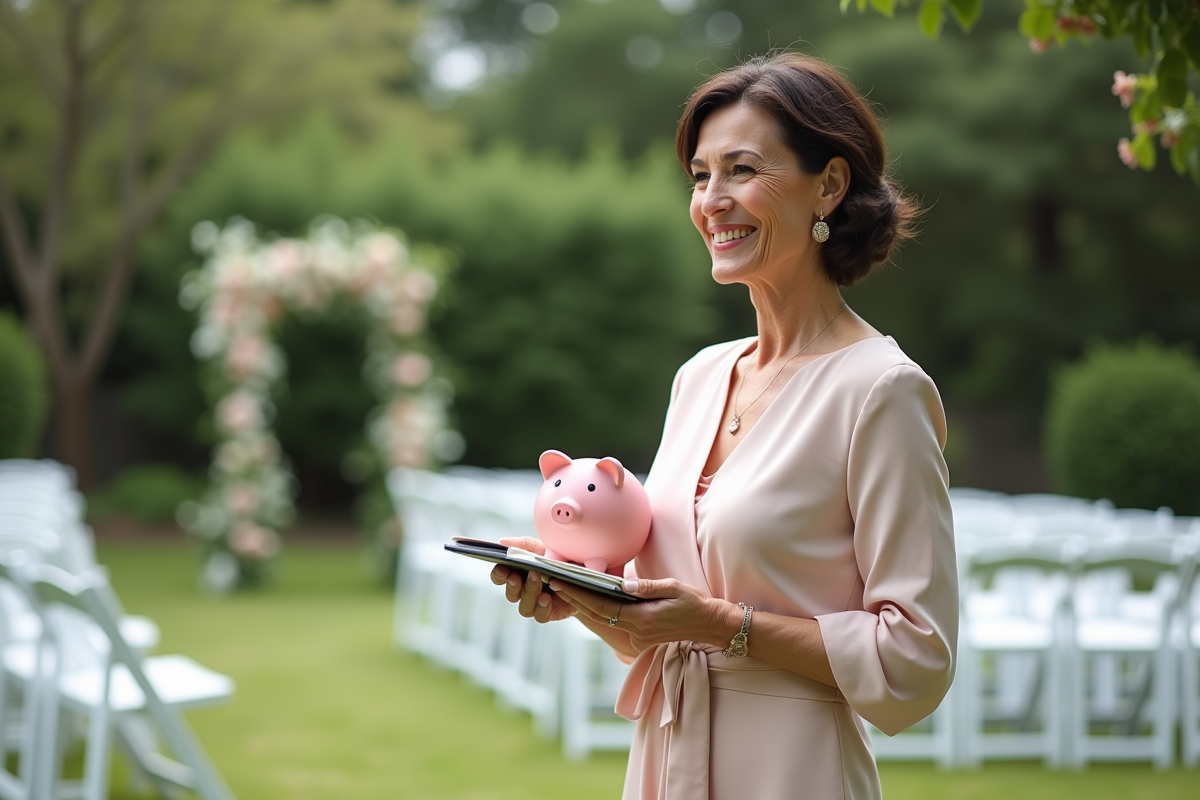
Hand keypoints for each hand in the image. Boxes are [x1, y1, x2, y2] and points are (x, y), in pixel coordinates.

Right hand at [489, 537, 576, 623]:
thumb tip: (502, 541)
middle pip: (511, 594)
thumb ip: (522, 544)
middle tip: (518, 575)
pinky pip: (540, 616)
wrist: (582, 572)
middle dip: (513, 585)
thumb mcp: (540, 547)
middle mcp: (524, 591)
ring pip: (524, 608)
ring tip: (537, 579)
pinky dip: (542, 607)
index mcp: (518, 573)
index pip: (500, 577)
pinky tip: (546, 597)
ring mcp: (536, 604)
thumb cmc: (557, 558)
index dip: (498, 574)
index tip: (502, 567)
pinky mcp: (549, 612)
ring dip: (529, 593)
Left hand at [548, 576, 735, 651]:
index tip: (561, 582)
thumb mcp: (672, 588)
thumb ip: (646, 587)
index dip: (579, 595)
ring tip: (563, 589)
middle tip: (553, 583)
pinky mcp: (640, 637)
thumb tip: (622, 583)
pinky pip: (613, 623)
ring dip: (582, 606)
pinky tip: (586, 600)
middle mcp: (636, 632)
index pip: (602, 606)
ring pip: (602, 620)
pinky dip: (597, 611)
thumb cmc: (693, 602)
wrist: (709, 624)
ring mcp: (637, 637)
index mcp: (642, 619)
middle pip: (596, 615)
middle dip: (573, 599)